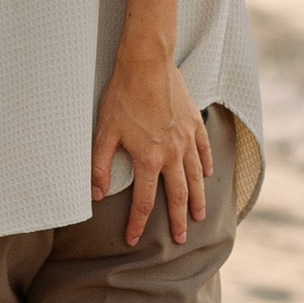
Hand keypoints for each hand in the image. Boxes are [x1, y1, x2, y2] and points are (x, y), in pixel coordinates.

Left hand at [91, 44, 212, 248]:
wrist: (147, 63)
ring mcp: (186, 139)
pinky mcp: (194, 123)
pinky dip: (206, 165)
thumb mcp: (104, 132)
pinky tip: (207, 175)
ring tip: (199, 216)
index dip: (138, 224)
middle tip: (180, 239)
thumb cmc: (122, 95)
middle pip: (177, 195)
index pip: (144, 201)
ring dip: (198, 199)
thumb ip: (100, 166)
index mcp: (148, 158)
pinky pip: (204, 150)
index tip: (134, 239)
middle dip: (178, 220)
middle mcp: (172, 153)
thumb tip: (96, 195)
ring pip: (195, 176)